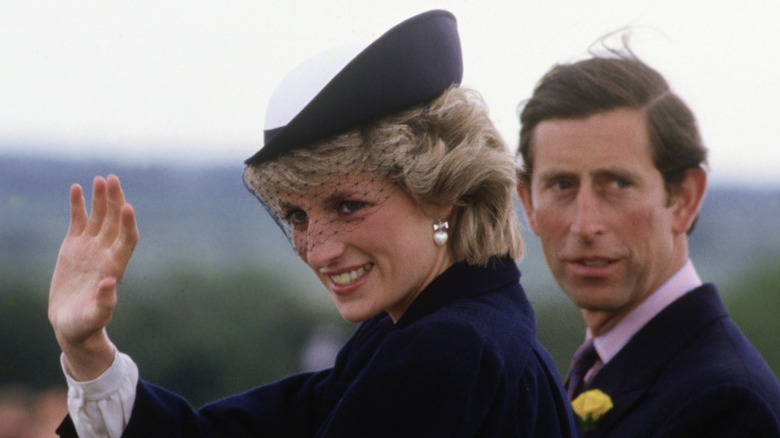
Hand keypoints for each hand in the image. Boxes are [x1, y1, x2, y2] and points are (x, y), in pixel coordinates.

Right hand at [48, 175, 138, 380]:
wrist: (71, 325)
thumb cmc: (86, 324)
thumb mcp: (95, 317)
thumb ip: (105, 302)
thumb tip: (110, 283)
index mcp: (115, 267)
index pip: (127, 239)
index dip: (128, 224)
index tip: (127, 207)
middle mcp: (106, 253)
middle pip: (115, 222)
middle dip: (115, 201)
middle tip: (113, 179)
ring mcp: (90, 248)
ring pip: (99, 217)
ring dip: (100, 199)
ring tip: (100, 179)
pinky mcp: (73, 247)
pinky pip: (78, 221)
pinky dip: (78, 205)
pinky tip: (77, 188)